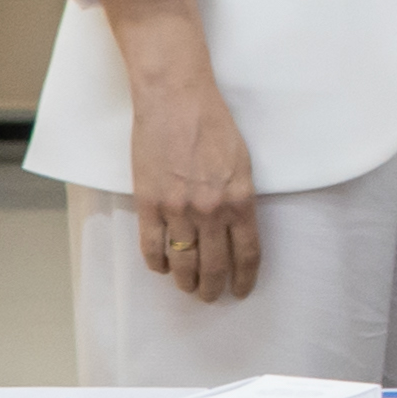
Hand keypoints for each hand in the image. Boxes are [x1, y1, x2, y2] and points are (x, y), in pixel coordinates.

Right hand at [100, 0, 259, 302]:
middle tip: (212, 297)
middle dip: (214, 287)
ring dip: (186, 281)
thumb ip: (240, 197)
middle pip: (215, 264)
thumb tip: (236, 228)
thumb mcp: (241, 162)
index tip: (242, 290)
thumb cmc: (212, 124)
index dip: (245, 277)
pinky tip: (163, 267)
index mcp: (240, 199)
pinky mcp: (149, 202)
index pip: (247, 253)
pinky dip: (158, 263)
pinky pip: (152, 246)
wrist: (176, 99)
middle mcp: (211, 210)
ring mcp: (178, 208)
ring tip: (188, 289)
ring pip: (183, 261)